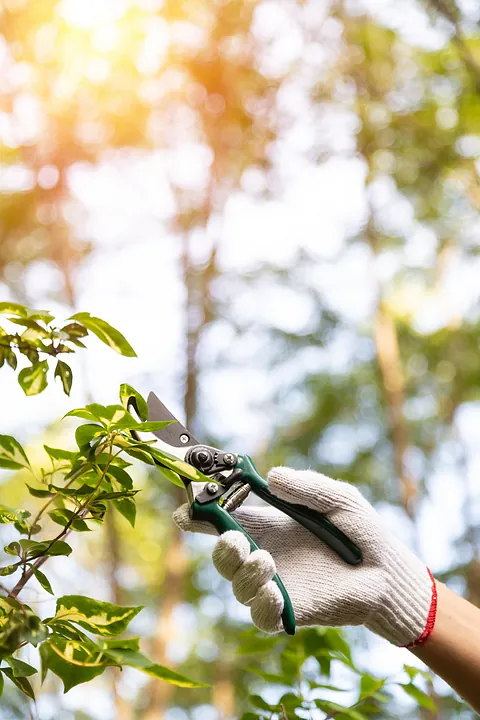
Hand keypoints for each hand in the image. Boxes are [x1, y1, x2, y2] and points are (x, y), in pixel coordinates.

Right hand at [174, 467, 435, 646]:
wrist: (388, 571)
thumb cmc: (360, 530)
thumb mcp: (337, 497)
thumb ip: (306, 487)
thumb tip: (271, 477)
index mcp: (268, 524)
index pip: (224, 518)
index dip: (201, 513)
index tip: (187, 509)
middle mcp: (264, 554)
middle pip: (223, 554)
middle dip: (219, 547)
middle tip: (233, 539)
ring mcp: (275, 585)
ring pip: (238, 585)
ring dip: (244, 573)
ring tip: (267, 562)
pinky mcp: (290, 612)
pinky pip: (262, 615)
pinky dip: (261, 604)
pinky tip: (274, 592)